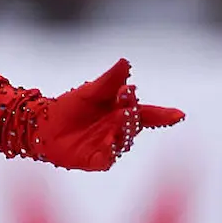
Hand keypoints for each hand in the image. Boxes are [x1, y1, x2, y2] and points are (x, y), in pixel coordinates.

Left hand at [35, 59, 184, 170]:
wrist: (43, 124)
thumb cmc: (70, 106)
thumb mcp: (90, 91)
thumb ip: (109, 80)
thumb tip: (125, 62)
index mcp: (121, 113)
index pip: (146, 114)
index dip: (163, 115)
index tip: (178, 114)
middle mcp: (119, 131)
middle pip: (134, 125)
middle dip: (133, 115)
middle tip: (128, 104)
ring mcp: (109, 147)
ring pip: (123, 141)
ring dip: (123, 130)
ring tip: (120, 118)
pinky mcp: (96, 160)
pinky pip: (107, 158)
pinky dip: (109, 151)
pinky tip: (108, 141)